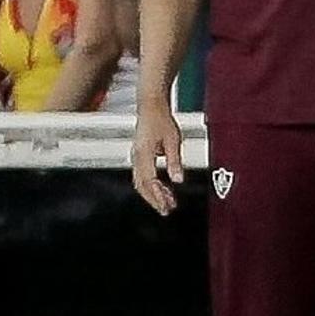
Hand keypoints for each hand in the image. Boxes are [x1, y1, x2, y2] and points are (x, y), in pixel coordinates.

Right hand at [130, 101, 184, 215]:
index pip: (149, 181)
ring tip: (168, 202)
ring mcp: (136, 157)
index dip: (157, 196)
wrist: (150, 105)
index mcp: (144, 153)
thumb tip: (178, 179)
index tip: (167, 206)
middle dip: (154, 199)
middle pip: (142, 185)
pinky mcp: (139, 156)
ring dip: (153, 194)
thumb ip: (175, 161)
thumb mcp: (173, 140)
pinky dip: (151, 185)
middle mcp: (136, 157)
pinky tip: (163, 189)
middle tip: (166, 210)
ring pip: (141, 182)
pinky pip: (142, 175)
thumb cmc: (161, 119)